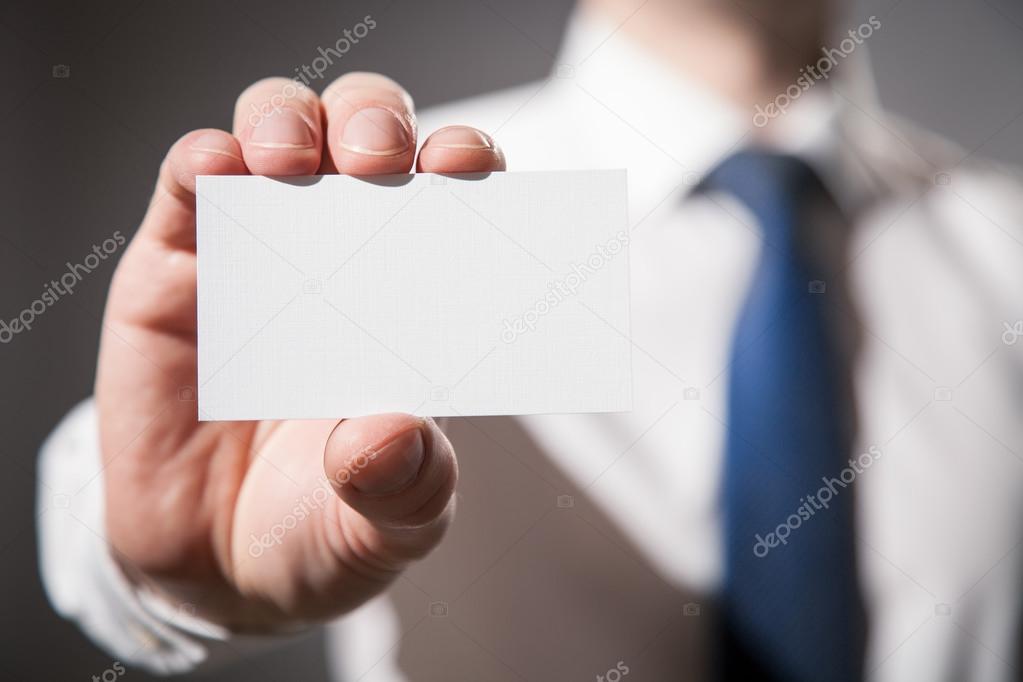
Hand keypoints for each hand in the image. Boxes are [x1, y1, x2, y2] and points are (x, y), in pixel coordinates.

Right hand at [95, 73, 504, 628]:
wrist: (215, 569)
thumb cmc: (320, 530)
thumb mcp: (380, 529)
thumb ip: (403, 489)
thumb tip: (389, 434)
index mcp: (417, 302)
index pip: (455, 201)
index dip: (468, 168)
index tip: (470, 172)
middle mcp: (345, 258)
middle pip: (369, 136)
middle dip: (378, 123)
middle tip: (379, 163)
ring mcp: (260, 252)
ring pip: (279, 131)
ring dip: (289, 122)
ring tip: (289, 163)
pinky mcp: (178, 265)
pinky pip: (188, 185)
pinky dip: (202, 163)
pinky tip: (216, 174)